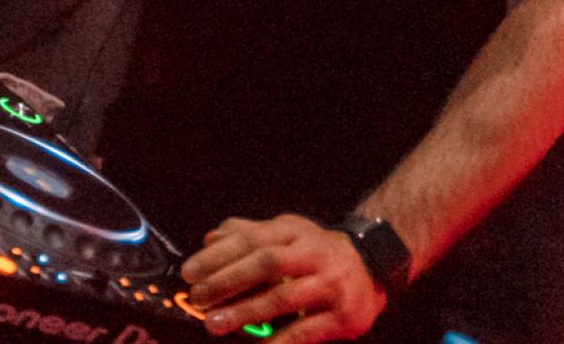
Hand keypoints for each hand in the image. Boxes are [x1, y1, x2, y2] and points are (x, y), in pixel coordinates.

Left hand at [180, 214, 387, 342]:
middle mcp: (312, 254)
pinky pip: (306, 331)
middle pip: (265, 263)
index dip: (218, 256)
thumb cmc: (317, 251)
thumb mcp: (287, 232)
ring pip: (283, 297)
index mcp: (294, 232)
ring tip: (215, 324)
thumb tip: (210, 238)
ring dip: (245, 312)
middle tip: (199, 300)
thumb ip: (249, 233)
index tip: (189, 273)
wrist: (374, 265)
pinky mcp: (343, 315)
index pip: (251, 239)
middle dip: (227, 282)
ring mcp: (329, 284)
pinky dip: (280, 341)